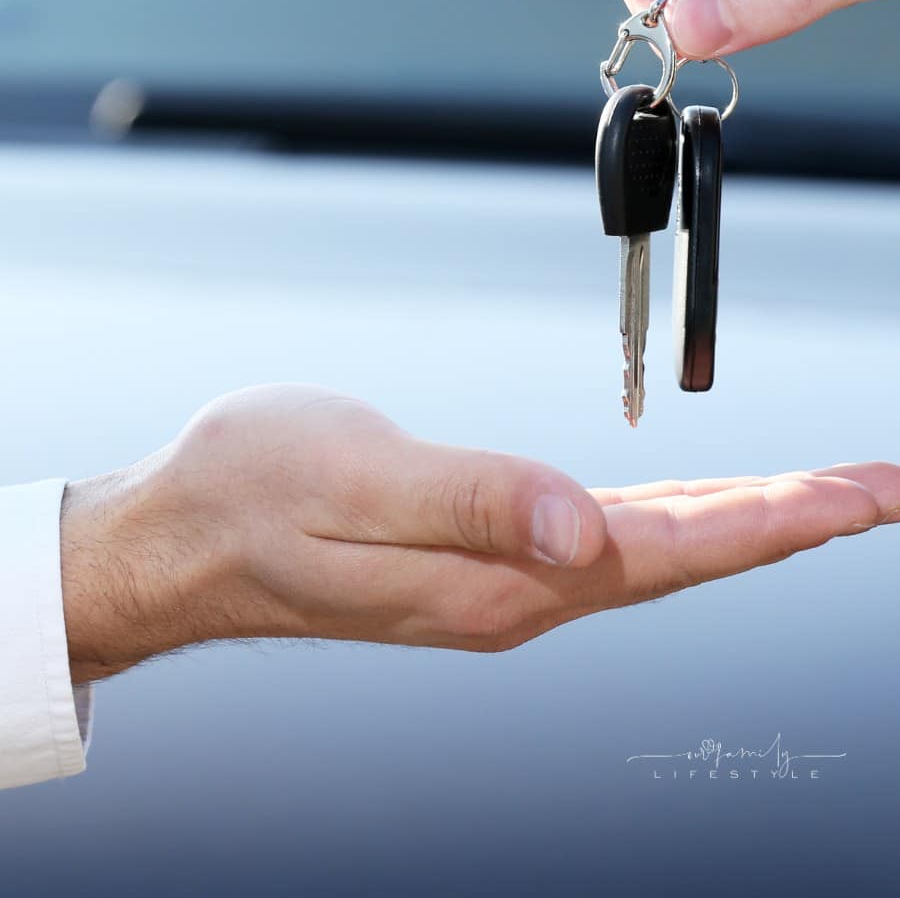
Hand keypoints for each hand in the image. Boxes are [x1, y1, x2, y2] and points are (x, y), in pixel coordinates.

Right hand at [60, 384, 899, 679]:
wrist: (181, 534)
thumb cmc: (252, 497)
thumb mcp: (354, 479)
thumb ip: (476, 502)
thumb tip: (586, 533)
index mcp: (501, 578)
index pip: (675, 552)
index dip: (780, 524)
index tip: (865, 495)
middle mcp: (517, 591)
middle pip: (688, 557)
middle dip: (795, 522)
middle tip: (882, 488)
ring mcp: (501, 578)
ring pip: (658, 550)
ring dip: (751, 524)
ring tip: (826, 497)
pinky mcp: (481, 554)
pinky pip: (608, 540)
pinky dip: (680, 522)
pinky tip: (703, 514)